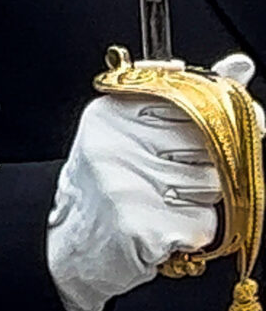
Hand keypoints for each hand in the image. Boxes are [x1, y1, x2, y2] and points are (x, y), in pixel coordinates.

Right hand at [47, 66, 245, 310]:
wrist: (70, 246)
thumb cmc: (109, 185)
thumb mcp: (135, 129)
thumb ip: (189, 97)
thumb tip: (240, 65)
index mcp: (113, 112)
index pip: (197, 103)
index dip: (227, 120)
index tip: (233, 130)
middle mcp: (116, 144)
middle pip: (213, 147)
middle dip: (210, 167)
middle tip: (174, 179)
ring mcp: (127, 186)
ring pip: (214, 188)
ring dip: (202, 203)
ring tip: (163, 206)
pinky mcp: (142, 228)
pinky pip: (203, 226)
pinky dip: (193, 235)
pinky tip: (162, 232)